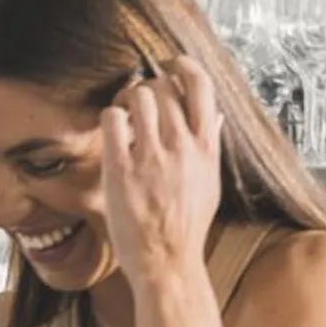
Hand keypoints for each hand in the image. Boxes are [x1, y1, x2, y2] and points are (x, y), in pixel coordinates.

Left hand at [100, 54, 223, 283]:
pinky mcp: (123, 169)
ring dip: (126, 98)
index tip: (169, 65)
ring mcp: (152, 157)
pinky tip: (111, 131)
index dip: (183, 66)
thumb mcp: (210, 182)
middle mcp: (182, 146)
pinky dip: (110, 117)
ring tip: (122, 113)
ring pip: (138, 96)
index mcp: (207, 147)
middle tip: (136, 100)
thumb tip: (216, 117)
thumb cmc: (186, 225)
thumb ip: (211, 146)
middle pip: (164, 86)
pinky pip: (113, 121)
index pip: (201, 86)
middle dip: (147, 86)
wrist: (167, 261)